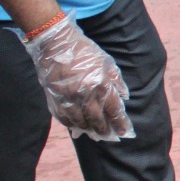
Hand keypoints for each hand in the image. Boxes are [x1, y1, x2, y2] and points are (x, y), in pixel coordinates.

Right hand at [21, 13, 134, 141]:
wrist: (55, 42)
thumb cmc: (84, 51)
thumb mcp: (106, 63)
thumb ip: (117, 81)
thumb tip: (124, 97)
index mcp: (101, 85)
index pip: (113, 111)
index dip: (120, 123)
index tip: (125, 132)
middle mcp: (85, 95)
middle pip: (97, 121)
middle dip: (105, 132)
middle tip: (110, 137)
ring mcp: (68, 99)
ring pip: (80, 123)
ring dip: (89, 131)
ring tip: (95, 135)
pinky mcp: (54, 99)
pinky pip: (63, 118)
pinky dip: (71, 125)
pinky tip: (76, 128)